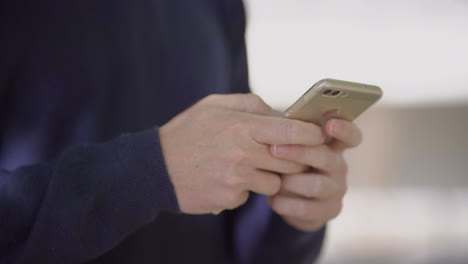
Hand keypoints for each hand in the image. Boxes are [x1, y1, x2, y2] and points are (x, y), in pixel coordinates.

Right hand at [159, 94, 324, 213]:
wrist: (155, 168)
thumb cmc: (188, 131)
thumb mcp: (215, 105)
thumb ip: (251, 104)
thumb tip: (281, 113)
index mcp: (242, 126)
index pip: (293, 130)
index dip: (312, 133)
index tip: (317, 135)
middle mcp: (243, 154)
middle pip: (291, 160)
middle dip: (293, 157)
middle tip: (282, 151)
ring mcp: (237, 180)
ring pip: (275, 182)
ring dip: (268, 175)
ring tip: (244, 164)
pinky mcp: (229, 198)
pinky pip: (252, 195)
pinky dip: (246, 189)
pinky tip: (226, 178)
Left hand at [268, 119, 361, 231]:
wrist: (288, 200)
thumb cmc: (288, 164)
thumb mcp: (289, 146)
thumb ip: (287, 132)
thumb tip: (273, 117)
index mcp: (332, 145)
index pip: (350, 135)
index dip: (344, 129)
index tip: (330, 124)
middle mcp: (339, 166)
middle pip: (327, 157)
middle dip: (300, 153)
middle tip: (275, 149)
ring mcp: (336, 189)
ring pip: (317, 184)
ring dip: (292, 181)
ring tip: (275, 180)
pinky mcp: (329, 210)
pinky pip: (307, 208)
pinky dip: (287, 203)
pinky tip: (273, 200)